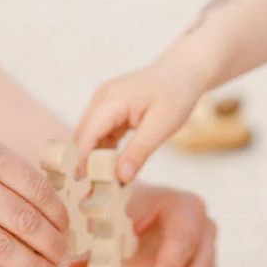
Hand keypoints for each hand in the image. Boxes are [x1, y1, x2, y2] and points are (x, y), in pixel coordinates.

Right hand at [73, 61, 204, 183]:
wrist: (183, 71)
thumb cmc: (176, 94)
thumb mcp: (162, 126)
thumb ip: (139, 152)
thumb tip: (119, 178)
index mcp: (110, 100)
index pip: (86, 135)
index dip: (82, 161)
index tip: (86, 187)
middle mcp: (100, 99)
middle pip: (83, 138)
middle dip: (86, 165)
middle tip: (94, 194)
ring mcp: (103, 103)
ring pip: (89, 138)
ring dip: (95, 161)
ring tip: (103, 187)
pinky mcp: (109, 110)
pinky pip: (100, 135)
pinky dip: (104, 153)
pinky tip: (113, 171)